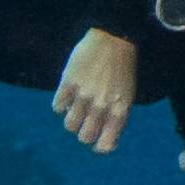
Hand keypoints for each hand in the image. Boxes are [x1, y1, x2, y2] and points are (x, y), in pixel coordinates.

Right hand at [53, 28, 137, 152]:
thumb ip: (116, 116)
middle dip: (84, 132)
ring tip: (76, 106)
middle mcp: (101, 106)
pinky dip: (61, 104)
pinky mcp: (68, 83)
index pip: (105, 145)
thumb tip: (103, 139)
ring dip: (72, 119)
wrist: (115, 38)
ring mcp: (84, 95)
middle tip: (86, 120)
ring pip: (69, 125)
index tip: (98, 139)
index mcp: (119, 110)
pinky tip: (68, 94)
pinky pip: (57, 107)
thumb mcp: (127, 94)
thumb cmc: (123, 67)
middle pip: (84, 137)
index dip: (100, 146)